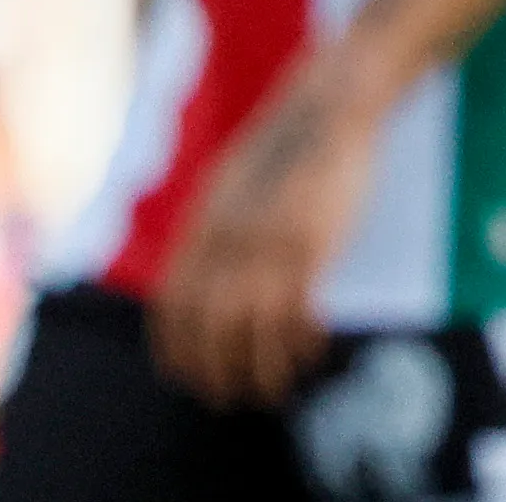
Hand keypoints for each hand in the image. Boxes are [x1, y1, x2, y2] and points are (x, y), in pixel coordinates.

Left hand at [148, 55, 387, 406]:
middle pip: (209, 326)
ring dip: (261, 369)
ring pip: (251, 329)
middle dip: (216, 373)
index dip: (175, 349)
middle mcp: (227, 239)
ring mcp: (268, 241)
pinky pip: (296, 309)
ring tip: (274, 389)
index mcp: (202, 225)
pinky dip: (300, 339)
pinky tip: (311, 349)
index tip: (185, 378)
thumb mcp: (229, 185)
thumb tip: (199, 279)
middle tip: (231, 398)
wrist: (332, 106)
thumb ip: (213, 231)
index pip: (173, 306)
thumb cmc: (286, 146)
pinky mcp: (310, 242)